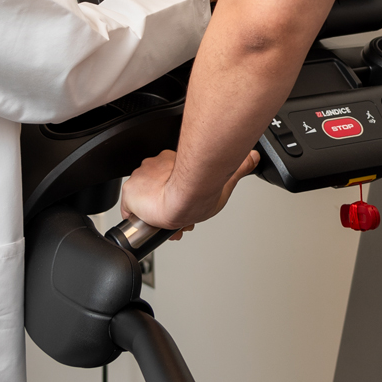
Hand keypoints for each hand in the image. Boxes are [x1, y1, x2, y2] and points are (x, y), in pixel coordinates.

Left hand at [120, 147, 260, 230]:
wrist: (182, 198)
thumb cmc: (201, 191)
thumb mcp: (225, 179)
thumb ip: (240, 166)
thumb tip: (254, 157)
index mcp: (175, 160)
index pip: (170, 179)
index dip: (177, 194)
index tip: (185, 205)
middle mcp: (156, 166)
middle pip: (156, 189)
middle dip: (166, 206)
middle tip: (176, 219)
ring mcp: (141, 177)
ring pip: (144, 199)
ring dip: (154, 213)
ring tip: (167, 223)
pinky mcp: (130, 190)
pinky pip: (128, 208)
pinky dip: (136, 217)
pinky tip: (148, 224)